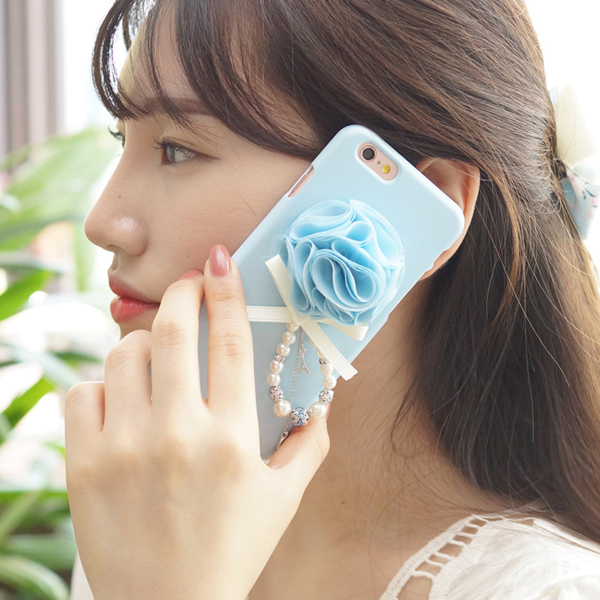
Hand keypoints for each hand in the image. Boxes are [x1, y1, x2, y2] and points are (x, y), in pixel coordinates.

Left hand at [64, 246, 330, 599]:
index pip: (229, 342)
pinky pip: (82, 393)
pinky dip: (100, 386)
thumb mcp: (284, 500)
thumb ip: (309, 444)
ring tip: (154, 355)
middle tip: (186, 285)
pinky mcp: (83, 466)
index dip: (226, 291)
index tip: (220, 260)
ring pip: (121, 355)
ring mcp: (123, 449)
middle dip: (179, 293)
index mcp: (231, 439)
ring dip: (140, 343)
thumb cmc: (232, 551)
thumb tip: (322, 398)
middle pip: (171, 331)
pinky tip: (120, 402)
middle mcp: (177, 435)